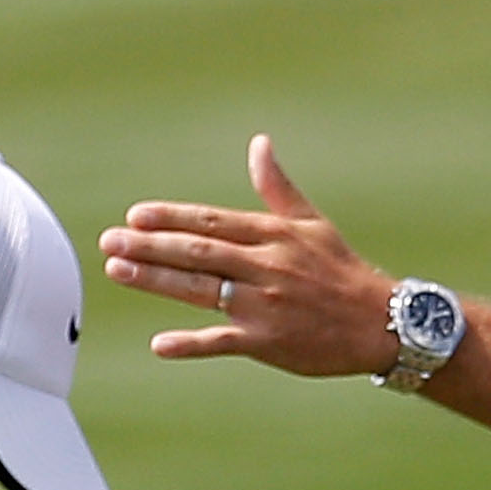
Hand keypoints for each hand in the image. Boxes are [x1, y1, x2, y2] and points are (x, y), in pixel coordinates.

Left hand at [99, 136, 401, 376]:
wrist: (380, 323)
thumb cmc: (342, 271)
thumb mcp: (311, 223)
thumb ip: (277, 187)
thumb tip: (259, 144)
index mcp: (272, 234)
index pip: (211, 221)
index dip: (171, 218)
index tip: (135, 216)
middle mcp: (265, 265)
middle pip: (197, 252)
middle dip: (149, 246)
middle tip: (109, 242)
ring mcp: (265, 305)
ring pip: (201, 290)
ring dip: (156, 281)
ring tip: (117, 272)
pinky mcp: (269, 343)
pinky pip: (222, 342)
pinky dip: (191, 344)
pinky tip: (160, 345)